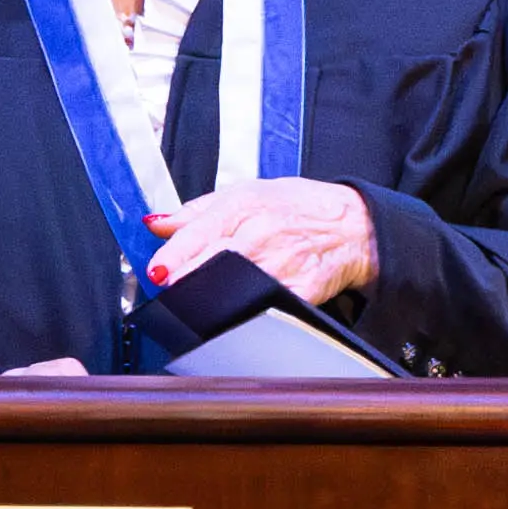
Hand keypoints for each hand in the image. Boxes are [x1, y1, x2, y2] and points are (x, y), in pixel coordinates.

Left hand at [144, 173, 378, 304]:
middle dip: (184, 282)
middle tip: (171, 290)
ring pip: (232, 290)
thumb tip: (156, 224)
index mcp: (242, 206)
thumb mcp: (245, 194)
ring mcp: (278, 265)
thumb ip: (196, 211)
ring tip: (199, 304)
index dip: (172, 256)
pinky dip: (243, 314)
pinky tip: (234, 314)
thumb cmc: (297, 207)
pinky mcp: (296, 293)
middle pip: (210, 264)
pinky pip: (261, 308)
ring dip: (209, 301)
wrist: (352, 225)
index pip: (197, 233)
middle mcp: (259, 234)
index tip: (157, 272)